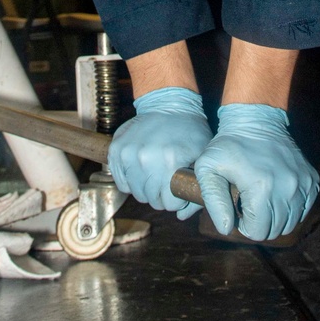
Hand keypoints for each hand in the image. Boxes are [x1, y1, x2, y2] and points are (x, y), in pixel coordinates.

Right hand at [108, 87, 211, 219]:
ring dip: (147, 189)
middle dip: (163, 196)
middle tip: (169, 181)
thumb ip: (198, 191)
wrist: (168, 104)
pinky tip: (143, 169)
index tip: (180, 189)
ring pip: (136, 193)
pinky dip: (132, 181)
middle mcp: (145, 158)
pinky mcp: (116, 150)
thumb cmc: (190, 132)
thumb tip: (182, 216)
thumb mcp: (203, 159)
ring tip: (157, 173)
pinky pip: (122, 183)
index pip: (170, 204)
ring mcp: (128, 153)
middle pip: (152, 200)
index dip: (178, 200)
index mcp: (169, 161)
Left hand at [194, 104, 318, 241]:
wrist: (256, 120)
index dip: (245, 225)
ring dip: (276, 217)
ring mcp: (303, 183)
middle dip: (260, 223)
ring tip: (262, 200)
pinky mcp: (312, 179)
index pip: (258, 232)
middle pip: (275, 230)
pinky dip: (291, 207)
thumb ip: (214, 202)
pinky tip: (277, 193)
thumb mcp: (208, 168)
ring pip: (291, 222)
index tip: (239, 209)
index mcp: (262, 189)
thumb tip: (226, 230)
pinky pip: (304, 209)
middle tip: (249, 204)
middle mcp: (288, 188)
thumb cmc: (228, 145)